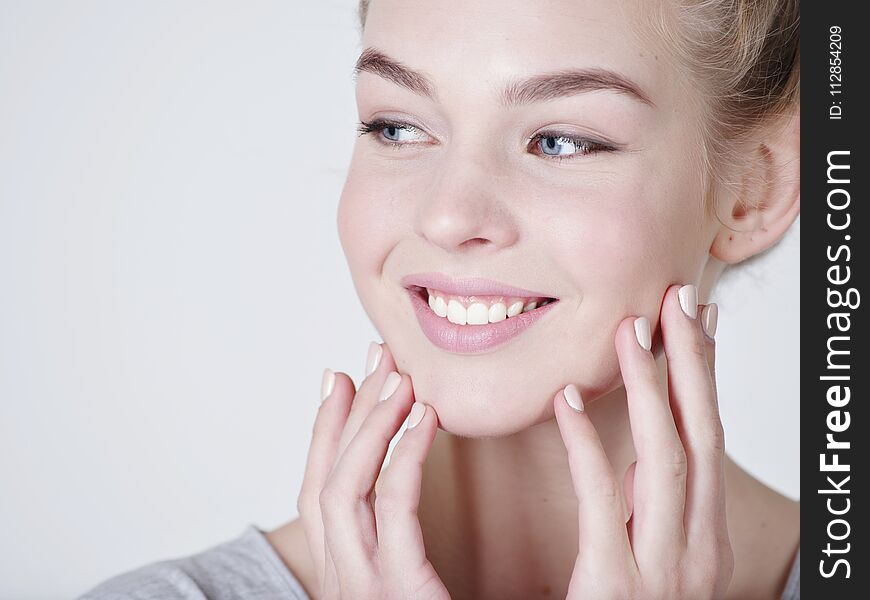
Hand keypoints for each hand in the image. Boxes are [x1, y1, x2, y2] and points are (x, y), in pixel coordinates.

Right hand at [297, 342, 450, 599]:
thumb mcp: (410, 585)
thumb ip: (398, 548)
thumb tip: (397, 498)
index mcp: (342, 576)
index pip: (318, 493)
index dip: (325, 431)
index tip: (338, 380)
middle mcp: (341, 581)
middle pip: (329, 479)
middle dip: (350, 410)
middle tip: (376, 357)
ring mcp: (362, 588)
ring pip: (347, 486)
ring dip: (372, 423)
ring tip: (400, 377)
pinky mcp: (398, 590)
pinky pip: (393, 505)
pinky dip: (406, 453)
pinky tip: (425, 419)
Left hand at [554, 283, 732, 598]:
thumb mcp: (655, 565)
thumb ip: (648, 515)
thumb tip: (639, 461)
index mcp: (703, 538)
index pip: (708, 438)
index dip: (705, 377)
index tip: (697, 322)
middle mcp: (696, 547)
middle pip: (700, 435)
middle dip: (693, 364)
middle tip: (678, 299)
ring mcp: (664, 568)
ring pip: (667, 458)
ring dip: (652, 389)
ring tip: (631, 331)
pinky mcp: (616, 586)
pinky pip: (603, 501)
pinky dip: (588, 446)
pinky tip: (568, 400)